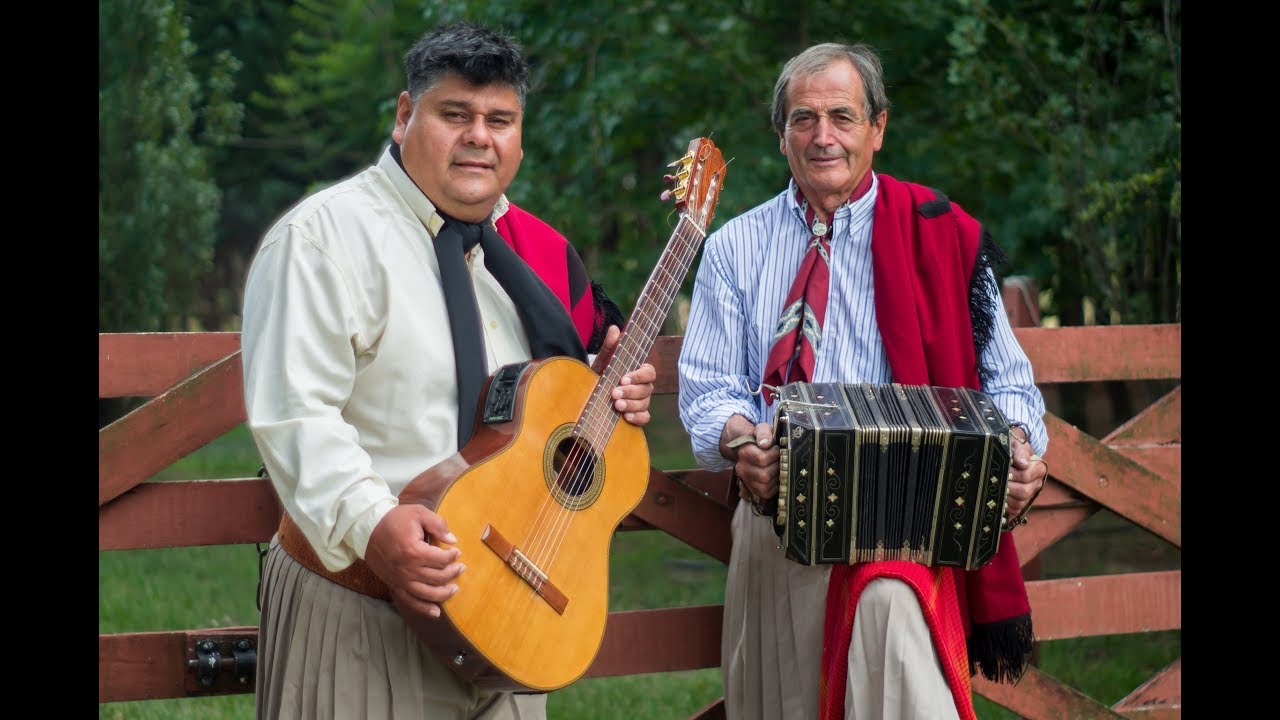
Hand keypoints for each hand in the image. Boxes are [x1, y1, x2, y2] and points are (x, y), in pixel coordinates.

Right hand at [364, 504, 463, 618]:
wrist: (367, 529)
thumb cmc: (394, 519)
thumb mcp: (418, 512)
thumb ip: (438, 525)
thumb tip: (452, 540)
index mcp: (413, 550)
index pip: (441, 559)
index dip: (453, 556)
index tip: (457, 552)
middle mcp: (407, 569)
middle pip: (437, 577)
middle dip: (453, 573)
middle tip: (460, 567)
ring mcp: (400, 580)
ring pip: (427, 593)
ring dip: (444, 593)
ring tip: (454, 589)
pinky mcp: (394, 585)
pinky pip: (410, 601)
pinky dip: (424, 609)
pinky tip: (436, 612)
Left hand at [593, 325, 655, 426]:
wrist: (591, 393)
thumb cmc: (602, 374)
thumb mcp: (603, 360)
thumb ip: (610, 346)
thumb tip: (615, 329)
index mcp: (638, 371)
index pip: (650, 372)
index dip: (639, 376)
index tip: (623, 378)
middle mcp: (642, 387)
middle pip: (647, 389)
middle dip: (631, 391)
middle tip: (614, 393)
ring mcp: (641, 402)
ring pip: (645, 404)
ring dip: (631, 404)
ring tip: (616, 405)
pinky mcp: (636, 415)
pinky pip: (644, 418)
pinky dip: (637, 417)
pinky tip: (625, 416)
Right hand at [722, 416, 779, 500]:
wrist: (751, 447)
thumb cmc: (761, 439)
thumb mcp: (762, 429)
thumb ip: (764, 433)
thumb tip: (766, 444)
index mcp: (744, 452)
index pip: (762, 459)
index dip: (775, 454)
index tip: (777, 449)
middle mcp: (742, 468)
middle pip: (764, 475)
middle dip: (777, 467)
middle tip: (781, 460)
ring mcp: (746, 480)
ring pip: (765, 485)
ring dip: (776, 477)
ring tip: (778, 467)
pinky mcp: (753, 489)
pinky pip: (766, 493)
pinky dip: (775, 486)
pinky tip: (776, 477)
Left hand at [1005, 429, 1048, 525]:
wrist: (1010, 453)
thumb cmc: (1013, 448)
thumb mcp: (1017, 444)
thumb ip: (1020, 451)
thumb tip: (1023, 464)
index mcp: (1039, 468)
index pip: (1027, 476)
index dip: (1014, 474)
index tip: (1005, 470)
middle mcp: (1037, 483)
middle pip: (1024, 491)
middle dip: (1009, 487)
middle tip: (998, 481)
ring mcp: (1030, 494)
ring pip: (1020, 503)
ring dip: (1006, 497)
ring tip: (998, 488)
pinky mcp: (1022, 502)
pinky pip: (1015, 510)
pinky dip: (1007, 506)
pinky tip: (999, 497)